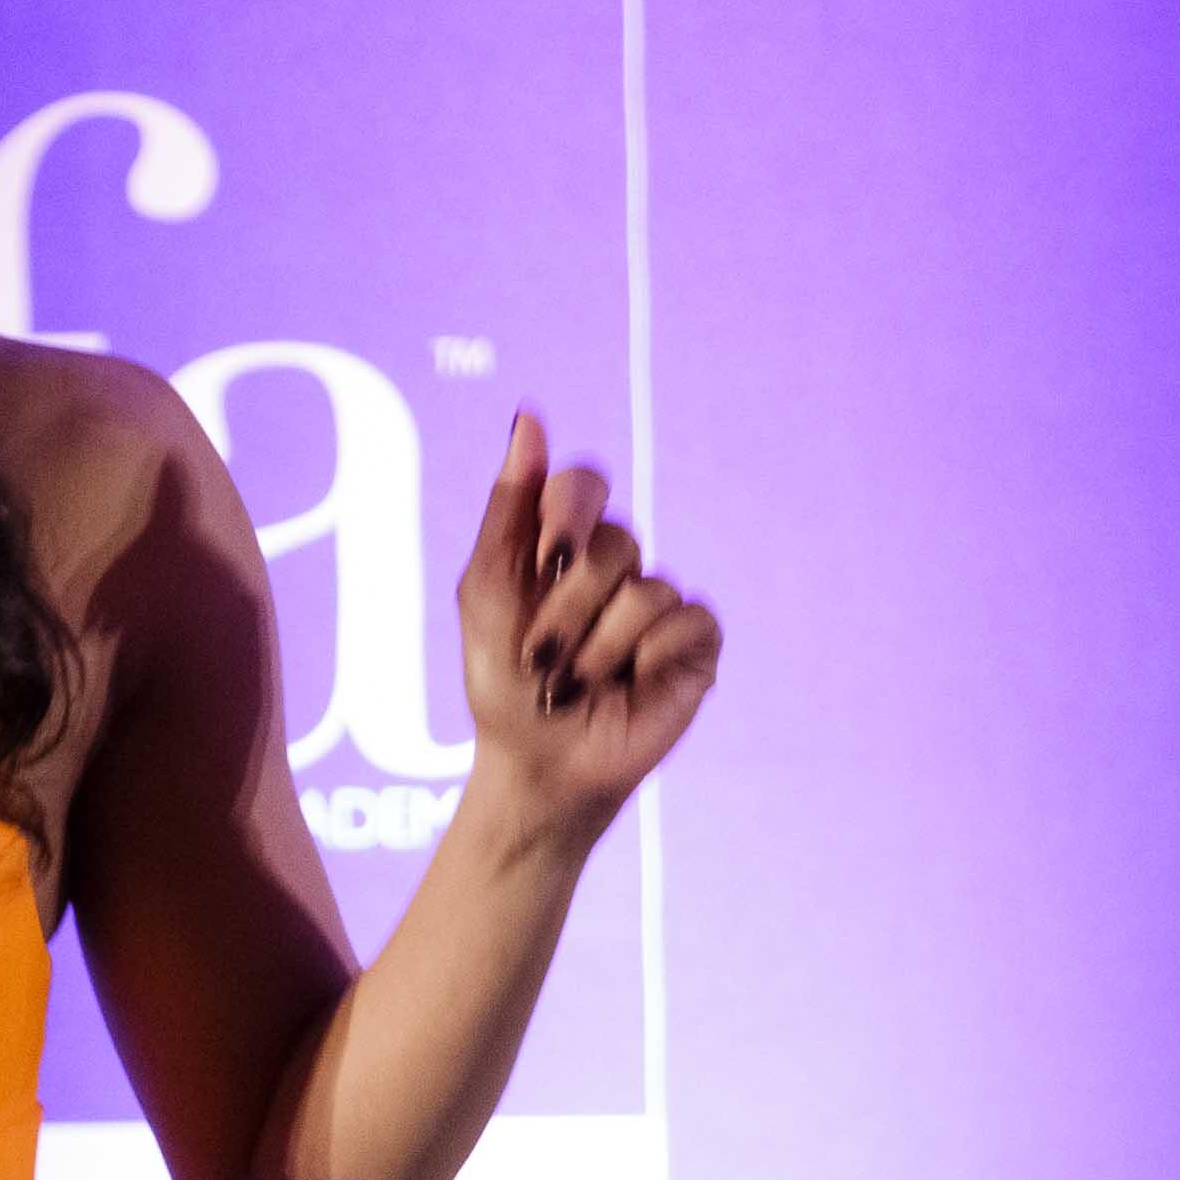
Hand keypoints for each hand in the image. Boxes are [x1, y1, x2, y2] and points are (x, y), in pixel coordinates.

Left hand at [456, 408, 718, 836]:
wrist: (536, 762)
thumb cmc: (502, 680)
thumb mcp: (485, 590)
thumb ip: (507, 506)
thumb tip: (529, 416)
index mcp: (563, 543)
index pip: (582, 483)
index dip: (566, 512)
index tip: (545, 558)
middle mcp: (617, 565)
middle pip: (612, 543)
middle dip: (564, 609)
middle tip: (540, 656)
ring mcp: (659, 603)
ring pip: (644, 591)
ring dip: (595, 650)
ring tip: (573, 686)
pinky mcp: (695, 644)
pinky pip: (686, 621)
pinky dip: (645, 660)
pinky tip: (628, 687)